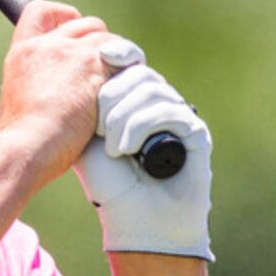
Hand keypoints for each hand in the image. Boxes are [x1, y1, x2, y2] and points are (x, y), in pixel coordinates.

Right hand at [0, 0, 117, 186]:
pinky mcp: (95, 68)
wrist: (27, 147)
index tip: (75, 34)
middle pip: (87, 23)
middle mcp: (47, 46)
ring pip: (111, 41)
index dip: (64, 16)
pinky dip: (130, 75)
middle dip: (101, 42)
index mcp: (24, 52)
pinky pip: (125, 61)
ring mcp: (72, 54)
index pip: (41, 10)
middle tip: (107, 69)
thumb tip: (65, 87)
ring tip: (119, 86)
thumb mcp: (23, 100)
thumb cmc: (25, 139)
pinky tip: (126, 96)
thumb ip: (42, 81)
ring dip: (121, 60)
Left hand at [74, 62, 213, 258]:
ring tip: (114, 149)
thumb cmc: (110, 186)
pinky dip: (141, 126)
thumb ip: (84, 108)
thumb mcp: (86, 141)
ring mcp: (179, 117)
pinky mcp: (196, 132)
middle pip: (140, 73)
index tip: (103, 55)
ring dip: (123, 117)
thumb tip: (80, 71)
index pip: (131, 63)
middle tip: (99, 129)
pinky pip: (169, 110)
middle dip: (112, 96)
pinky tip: (128, 150)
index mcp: (134, 103)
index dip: (121, 54)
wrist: (136, 221)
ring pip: (152, 89)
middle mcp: (160, 105)